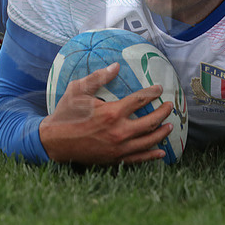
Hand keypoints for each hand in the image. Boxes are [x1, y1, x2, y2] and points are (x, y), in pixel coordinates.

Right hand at [39, 62, 173, 164]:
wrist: (54, 141)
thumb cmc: (66, 113)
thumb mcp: (78, 90)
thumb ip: (98, 77)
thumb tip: (116, 66)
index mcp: (112, 112)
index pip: (140, 100)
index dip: (152, 92)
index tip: (159, 88)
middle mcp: (119, 131)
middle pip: (150, 122)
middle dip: (163, 113)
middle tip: (169, 106)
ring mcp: (118, 148)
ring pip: (148, 141)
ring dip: (161, 133)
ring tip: (170, 126)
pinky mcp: (114, 159)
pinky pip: (138, 159)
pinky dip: (151, 156)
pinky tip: (161, 152)